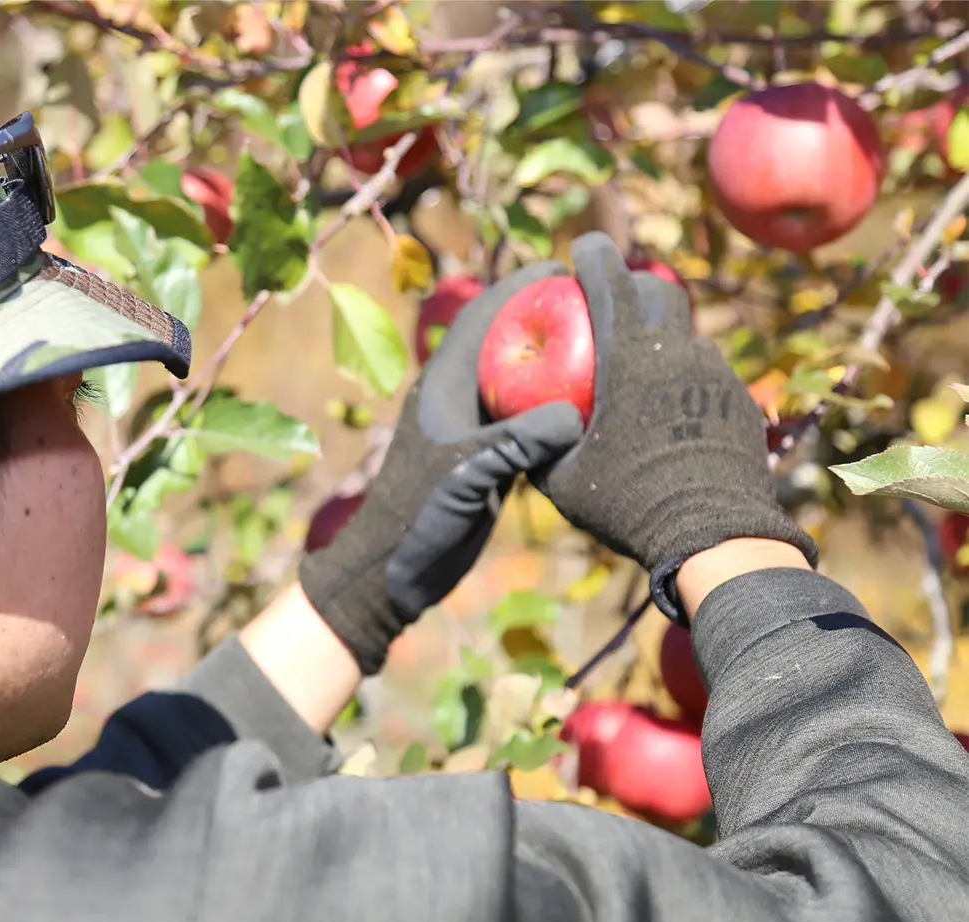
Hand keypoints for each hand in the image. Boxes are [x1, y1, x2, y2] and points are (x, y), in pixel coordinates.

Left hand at [299, 265, 582, 674]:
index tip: (568, 269)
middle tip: (606, 307)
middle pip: (511, 343)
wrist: (393, 568)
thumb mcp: (467, 473)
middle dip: (553, 322)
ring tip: (612, 350)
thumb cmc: (418, 515)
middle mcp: (457, 397)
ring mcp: (473, 428)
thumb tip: (576, 417)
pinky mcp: (487, 459)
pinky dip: (560, 410)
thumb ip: (517, 441)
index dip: (523, 286)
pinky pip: (529, 421)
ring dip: (560, 366)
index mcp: (443, 383)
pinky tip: (600, 409)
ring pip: (523, 383)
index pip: (486, 315)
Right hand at [533, 233, 817, 620]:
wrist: (713, 535)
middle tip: (610, 301)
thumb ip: (540, 444)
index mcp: (631, 358)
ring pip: (686, 335)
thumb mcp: (563, 480)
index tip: (582, 247)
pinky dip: (683, 377)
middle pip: (659, 291)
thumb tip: (523, 427)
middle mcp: (678, 353)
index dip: (594, 256)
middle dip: (633, 286)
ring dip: (661, 338)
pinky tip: (670, 408)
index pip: (612, 282)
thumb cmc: (627, 505)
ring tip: (639, 364)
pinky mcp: (738, 401)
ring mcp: (715, 374)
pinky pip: (707, 373)